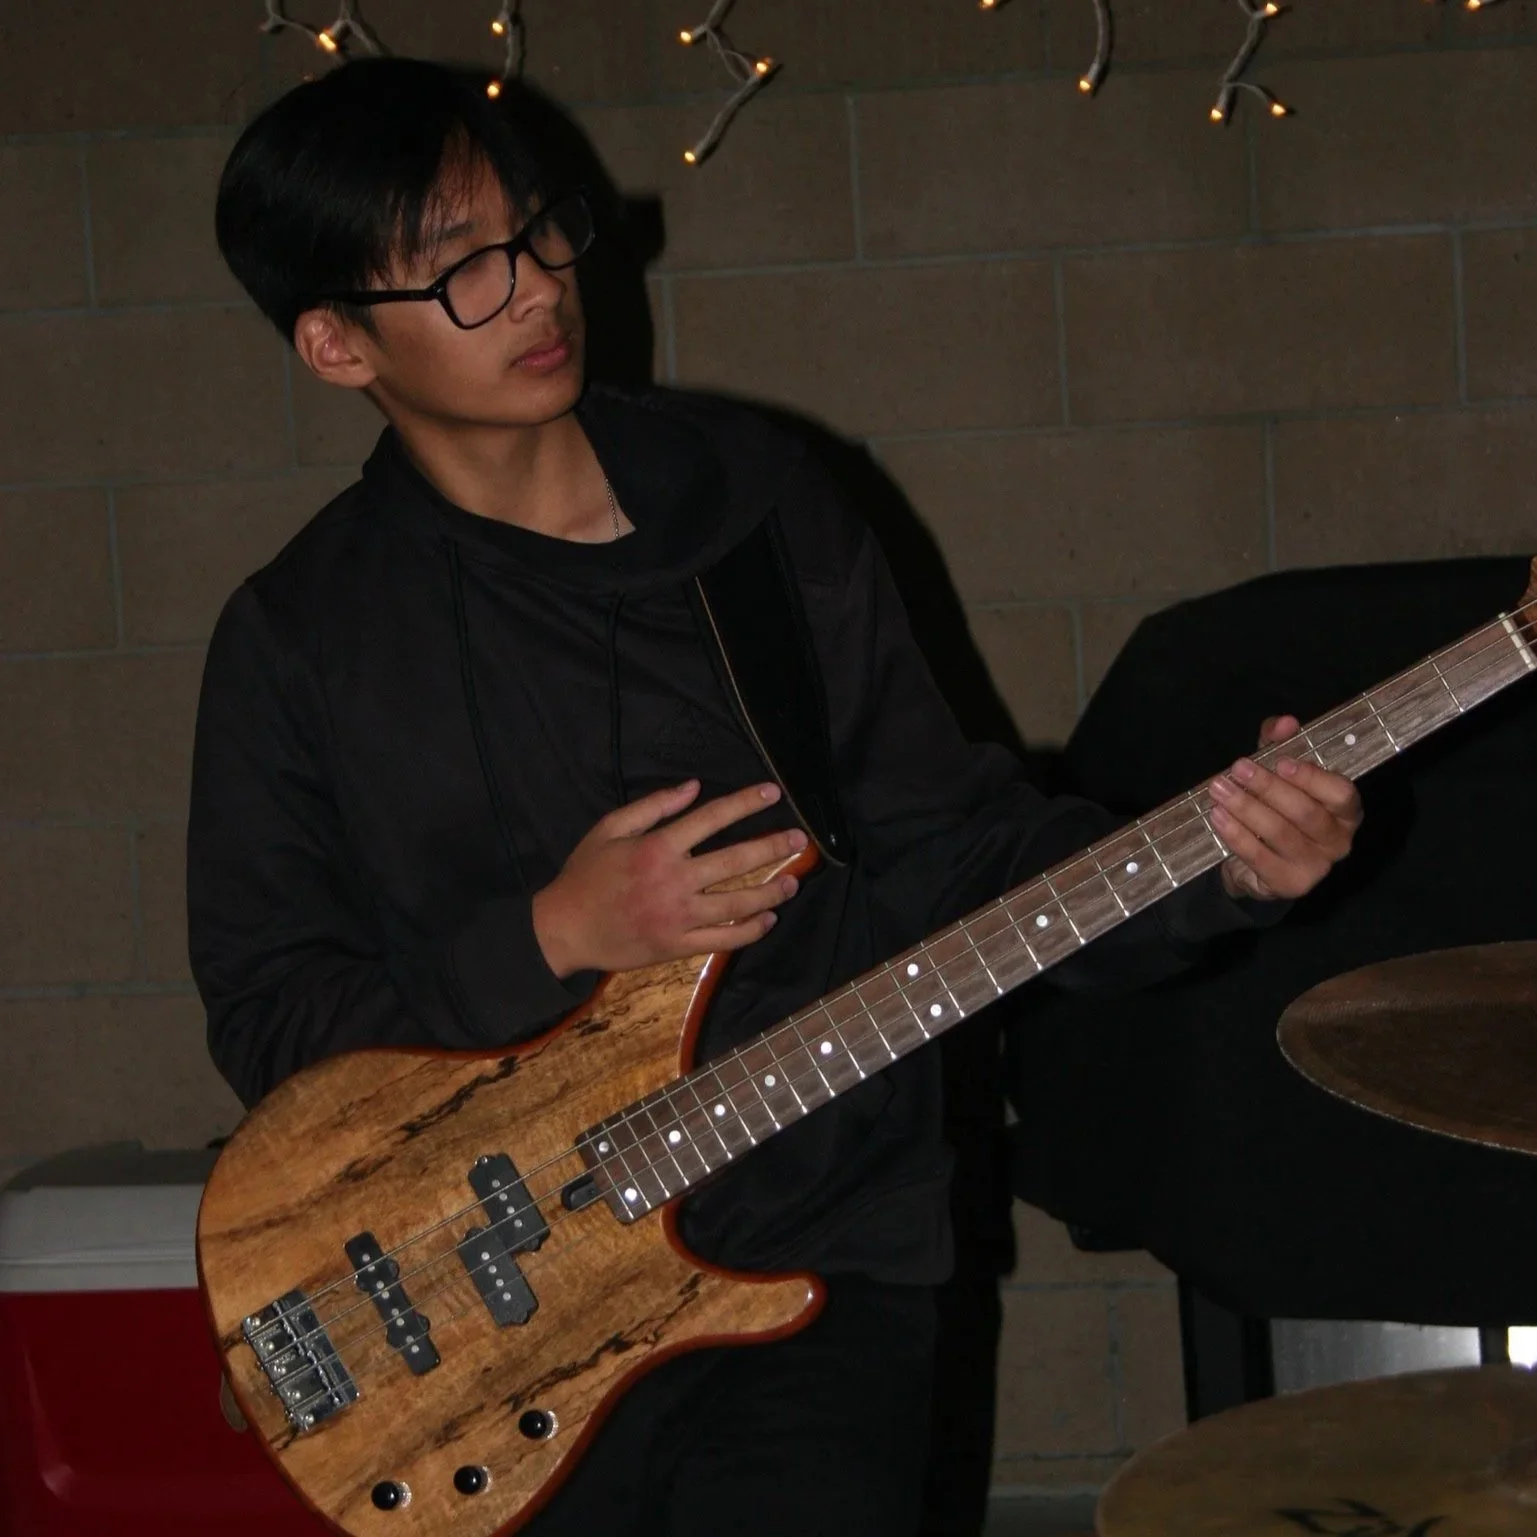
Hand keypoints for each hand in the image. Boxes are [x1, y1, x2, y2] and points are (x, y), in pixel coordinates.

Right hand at [531, 780, 806, 977]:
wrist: (564, 930)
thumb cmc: (585, 875)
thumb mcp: (610, 829)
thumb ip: (653, 806)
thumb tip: (693, 787)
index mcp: (657, 847)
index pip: (712, 818)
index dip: (745, 803)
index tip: (772, 793)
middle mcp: (674, 880)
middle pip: (735, 860)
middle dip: (772, 847)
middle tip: (799, 839)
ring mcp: (678, 916)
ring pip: (736, 903)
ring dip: (770, 891)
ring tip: (793, 882)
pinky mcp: (678, 945)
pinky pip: (722, 939)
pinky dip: (749, 930)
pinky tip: (767, 920)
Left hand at [1212, 716, 1362, 901]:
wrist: (1256, 864)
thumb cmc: (1274, 809)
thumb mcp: (1276, 772)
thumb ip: (1278, 745)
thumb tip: (1284, 723)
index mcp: (1345, 811)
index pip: (1341, 793)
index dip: (1312, 778)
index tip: (1281, 761)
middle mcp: (1339, 841)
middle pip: (1305, 812)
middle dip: (1267, 787)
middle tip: (1237, 769)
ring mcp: (1317, 867)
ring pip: (1280, 833)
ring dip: (1246, 808)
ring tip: (1219, 790)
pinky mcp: (1290, 884)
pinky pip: (1259, 857)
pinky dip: (1236, 834)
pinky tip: (1218, 817)